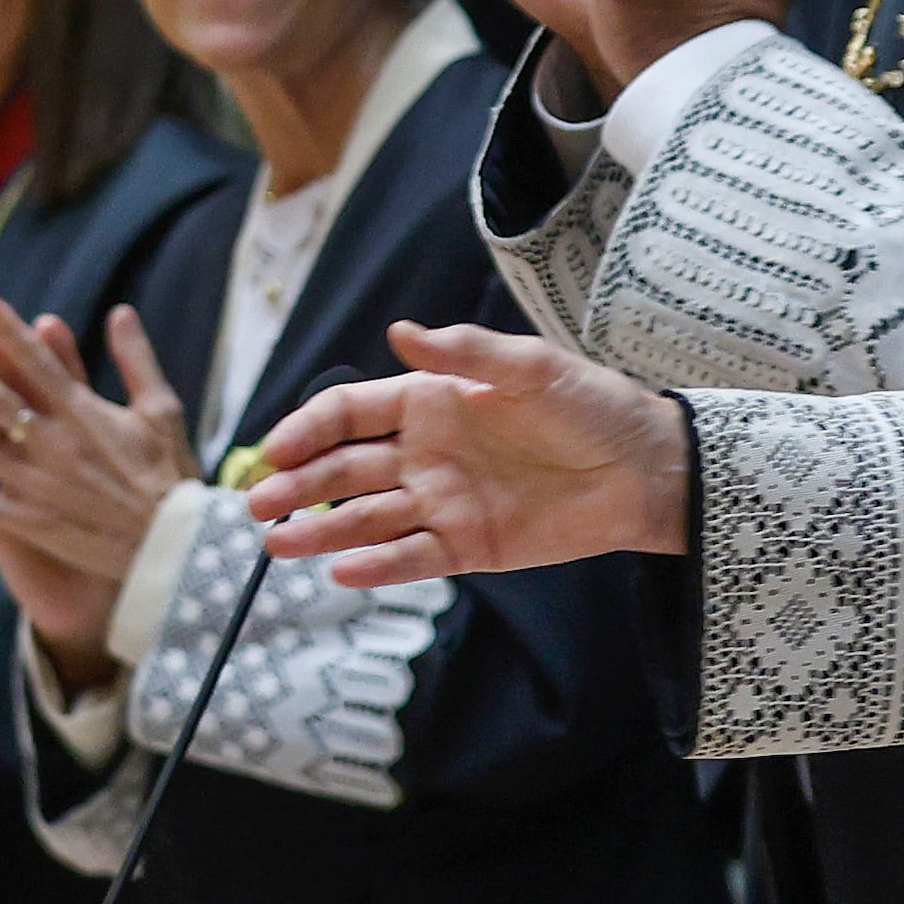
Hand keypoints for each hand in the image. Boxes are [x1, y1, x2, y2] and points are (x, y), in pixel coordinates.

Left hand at [0, 298, 195, 680]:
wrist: (176, 548)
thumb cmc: (172, 476)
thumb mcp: (162, 410)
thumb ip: (136, 359)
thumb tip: (120, 311)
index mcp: (84, 412)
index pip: (36, 361)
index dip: (7, 330)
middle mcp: (53, 443)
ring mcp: (37, 483)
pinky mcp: (31, 522)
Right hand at [242, 320, 690, 587]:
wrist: (645, 469)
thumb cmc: (591, 406)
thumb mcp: (530, 367)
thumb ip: (463, 354)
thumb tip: (399, 331)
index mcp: (428, 403)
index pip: (349, 415)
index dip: (308, 430)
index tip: (276, 450)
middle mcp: (423, 455)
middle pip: (343, 472)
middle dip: (297, 486)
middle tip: (258, 502)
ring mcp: (442, 503)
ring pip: (366, 520)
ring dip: (321, 532)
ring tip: (278, 544)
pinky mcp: (468, 547)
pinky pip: (413, 559)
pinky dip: (378, 567)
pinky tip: (343, 572)